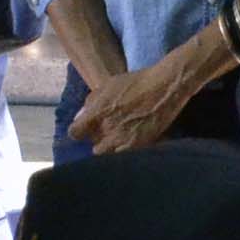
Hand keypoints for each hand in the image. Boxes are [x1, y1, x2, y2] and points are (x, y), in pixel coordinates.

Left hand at [70, 43, 210, 153]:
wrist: (164, 88)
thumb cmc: (136, 82)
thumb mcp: (108, 85)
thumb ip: (92, 101)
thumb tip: (82, 114)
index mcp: (97, 112)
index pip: (75, 132)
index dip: (79, 131)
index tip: (83, 130)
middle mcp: (106, 128)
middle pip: (92, 144)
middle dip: (97, 139)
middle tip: (105, 132)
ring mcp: (121, 139)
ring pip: (105, 154)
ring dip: (109, 148)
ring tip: (117, 140)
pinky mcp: (137, 146)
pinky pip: (122, 157)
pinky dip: (122, 153)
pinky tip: (128, 144)